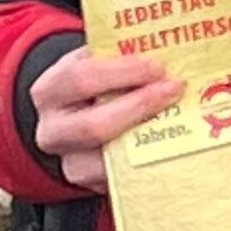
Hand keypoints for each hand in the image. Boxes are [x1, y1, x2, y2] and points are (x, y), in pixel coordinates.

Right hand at [29, 44, 179, 188]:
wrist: (71, 119)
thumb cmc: (91, 84)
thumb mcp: (94, 60)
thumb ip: (118, 53)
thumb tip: (163, 45)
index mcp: (50, 91)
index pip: (81, 78)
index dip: (122, 72)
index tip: (157, 65)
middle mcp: (53, 131)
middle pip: (94, 125)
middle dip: (140, 105)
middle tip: (173, 88)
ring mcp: (70, 163)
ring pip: (108, 160)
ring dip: (149, 138)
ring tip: (180, 115)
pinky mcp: (91, 185)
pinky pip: (123, 180)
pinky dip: (150, 162)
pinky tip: (175, 143)